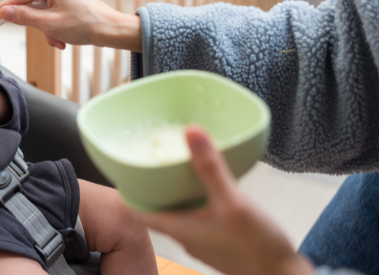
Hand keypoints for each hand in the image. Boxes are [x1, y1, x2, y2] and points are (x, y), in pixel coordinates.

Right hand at [0, 0, 141, 51]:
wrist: (111, 30)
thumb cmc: (85, 25)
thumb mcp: (49, 24)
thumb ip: (23, 18)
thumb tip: (4, 12)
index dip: (4, 10)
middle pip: (31, 6)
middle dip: (37, 27)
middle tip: (50, 38)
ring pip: (42, 13)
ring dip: (47, 30)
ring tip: (60, 40)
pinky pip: (52, 13)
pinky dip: (54, 27)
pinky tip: (64, 38)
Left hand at [135, 126, 313, 274]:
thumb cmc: (257, 248)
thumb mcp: (232, 202)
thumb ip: (210, 168)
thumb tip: (190, 132)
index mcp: (180, 229)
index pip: (139, 210)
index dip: (128, 190)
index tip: (121, 169)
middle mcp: (187, 236)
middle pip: (158, 208)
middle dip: (153, 185)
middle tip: (149, 159)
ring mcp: (204, 240)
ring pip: (180, 211)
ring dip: (176, 191)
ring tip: (177, 166)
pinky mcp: (220, 240)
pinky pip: (200, 214)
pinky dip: (197, 198)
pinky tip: (210, 185)